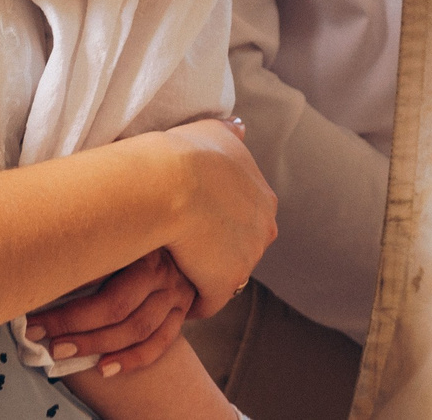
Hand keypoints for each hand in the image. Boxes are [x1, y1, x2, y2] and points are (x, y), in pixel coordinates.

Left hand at [25, 249, 195, 377]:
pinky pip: (160, 343)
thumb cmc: (138, 237)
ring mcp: (176, 292)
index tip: (33, 309)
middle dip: (75, 324)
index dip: (65, 291)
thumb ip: (92, 253)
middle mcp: (161, 269)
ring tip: (63, 352)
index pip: (100, 271)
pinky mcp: (182, 312)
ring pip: (137, 328)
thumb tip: (46, 274)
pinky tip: (104, 368)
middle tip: (41, 335)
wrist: (184, 240)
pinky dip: (132, 359)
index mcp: (143, 244)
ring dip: (98, 344)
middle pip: (118, 305)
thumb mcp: (119, 235)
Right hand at [145, 117, 272, 317]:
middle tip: (180, 246)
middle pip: (238, 249)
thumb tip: (239, 129)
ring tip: (171, 269)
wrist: (167, 181)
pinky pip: (207, 301)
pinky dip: (190, 300)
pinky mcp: (224, 285)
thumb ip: (229, 135)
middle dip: (215, 251)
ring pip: (224, 276)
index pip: (244, 219)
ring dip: (202, 275)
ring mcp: (247, 260)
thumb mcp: (214, 131)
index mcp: (264, 198)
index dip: (216, 222)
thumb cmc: (184, 152)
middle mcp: (263, 229)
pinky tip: (169, 290)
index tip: (192, 222)